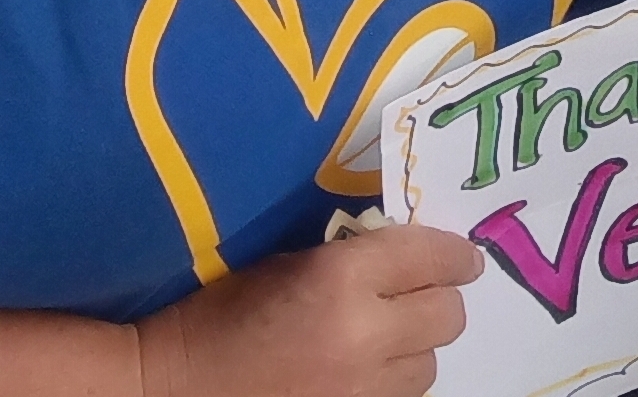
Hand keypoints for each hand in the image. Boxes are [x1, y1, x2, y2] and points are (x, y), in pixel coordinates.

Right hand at [138, 223, 477, 396]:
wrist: (172, 386)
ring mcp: (362, 389)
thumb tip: (408, 254)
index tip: (465, 258)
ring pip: (430, 364)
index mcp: (341, 277)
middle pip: (447, 314)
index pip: (432, 256)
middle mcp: (364, 334)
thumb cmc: (216, 314)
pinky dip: (392, 381)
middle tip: (422, 293)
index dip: (456, 254)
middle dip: (439, 299)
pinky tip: (363, 370)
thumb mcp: (285, 263)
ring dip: (415, 347)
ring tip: (382, 337)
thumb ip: (351, 256)